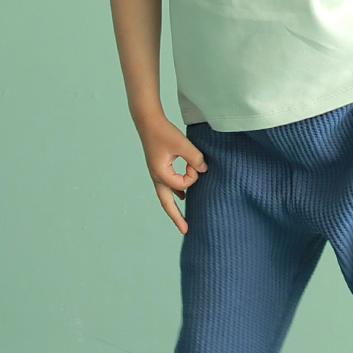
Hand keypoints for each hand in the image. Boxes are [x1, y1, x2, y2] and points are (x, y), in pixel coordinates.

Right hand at [134, 111, 207, 234]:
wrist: (148, 121)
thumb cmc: (163, 132)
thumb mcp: (182, 144)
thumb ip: (195, 158)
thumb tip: (204, 170)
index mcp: (160, 173)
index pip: (182, 184)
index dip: (193, 175)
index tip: (195, 163)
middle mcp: (157, 177)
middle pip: (166, 204)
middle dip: (176, 217)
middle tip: (185, 230)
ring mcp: (156, 173)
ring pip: (166, 195)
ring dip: (175, 206)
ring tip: (182, 219)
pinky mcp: (159, 168)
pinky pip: (168, 185)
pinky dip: (176, 192)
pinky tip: (183, 196)